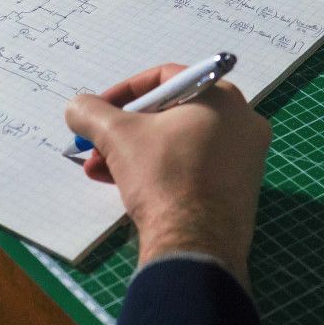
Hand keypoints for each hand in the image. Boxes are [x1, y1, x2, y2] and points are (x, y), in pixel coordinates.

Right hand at [64, 65, 271, 285]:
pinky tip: (124, 187)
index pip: (164, 79)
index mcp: (222, 96)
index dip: (123, 93)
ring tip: (100, 171)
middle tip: (96, 145)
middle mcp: (242, 122)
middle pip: (169, 114)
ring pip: (178, 143)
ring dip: (134, 153)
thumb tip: (77, 107)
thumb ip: (91, 112)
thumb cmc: (163, 176)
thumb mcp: (116, 136)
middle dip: (124, 131)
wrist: (195, 245)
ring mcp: (245, 158)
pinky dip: (160, 171)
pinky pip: (193, 167)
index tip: (99, 112)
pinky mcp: (239, 190)